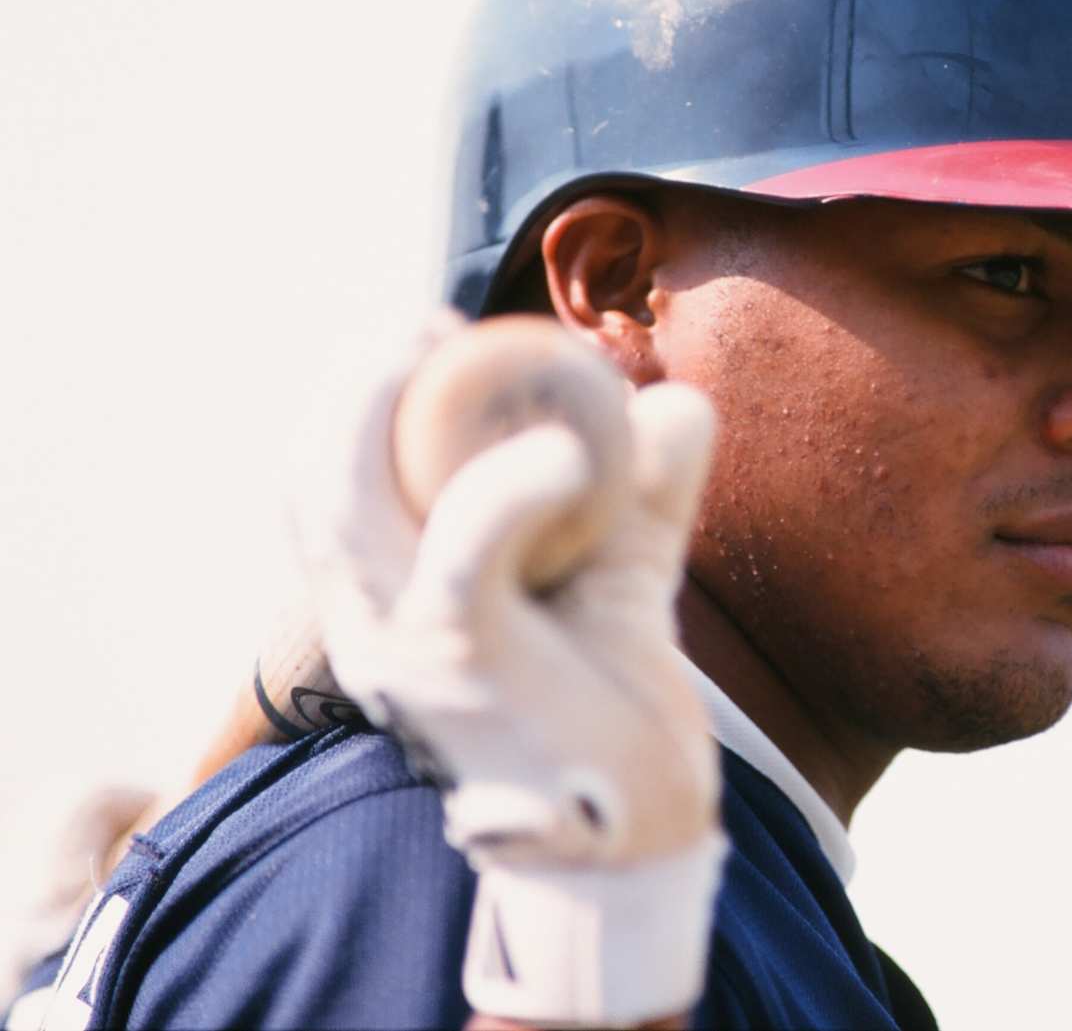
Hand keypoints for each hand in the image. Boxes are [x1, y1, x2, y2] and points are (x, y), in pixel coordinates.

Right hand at [291, 313, 724, 1024]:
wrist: (635, 827)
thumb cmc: (610, 703)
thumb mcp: (624, 578)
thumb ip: (647, 495)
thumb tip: (678, 401)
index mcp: (389, 602)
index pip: (329, 484)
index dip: (356, 397)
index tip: (427, 329)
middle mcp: (370, 625)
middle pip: (311, 478)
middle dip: (348, 383)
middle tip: (420, 324)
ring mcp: (403, 647)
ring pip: (348, 503)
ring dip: (377, 407)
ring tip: (438, 344)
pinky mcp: (461, 663)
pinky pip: (468, 550)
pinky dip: (508, 484)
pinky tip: (566, 451)